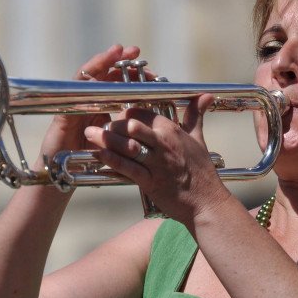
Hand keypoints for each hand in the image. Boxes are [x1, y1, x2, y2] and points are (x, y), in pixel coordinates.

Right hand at [36, 44, 144, 167]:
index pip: (115, 82)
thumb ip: (124, 126)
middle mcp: (85, 101)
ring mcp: (73, 105)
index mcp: (98, 105)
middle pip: (102, 74)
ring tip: (116, 51)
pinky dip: (84, 83)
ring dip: (101, 63)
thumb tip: (148, 116)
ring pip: (86, 77)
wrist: (63, 174)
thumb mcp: (112, 139)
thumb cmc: (89, 159)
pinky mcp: (63, 114)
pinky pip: (73, 94)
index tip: (148, 68)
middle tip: (134, 50)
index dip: (130, 74)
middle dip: (118, 60)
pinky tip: (97, 76)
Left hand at [83, 93, 230, 222]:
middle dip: (112, 125)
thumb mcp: (199, 139)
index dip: (126, 113)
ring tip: (90, 135)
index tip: (117, 117)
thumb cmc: (201, 171)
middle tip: (98, 126)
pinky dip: (112, 160)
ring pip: (126, 146)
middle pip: (131, 126)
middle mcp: (163, 143)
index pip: (143, 113)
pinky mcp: (150, 182)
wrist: (206, 201)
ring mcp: (156, 163)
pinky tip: (100, 155)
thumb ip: (196, 115)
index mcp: (172, 130)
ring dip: (106, 139)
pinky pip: (127, 168)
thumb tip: (207, 96)